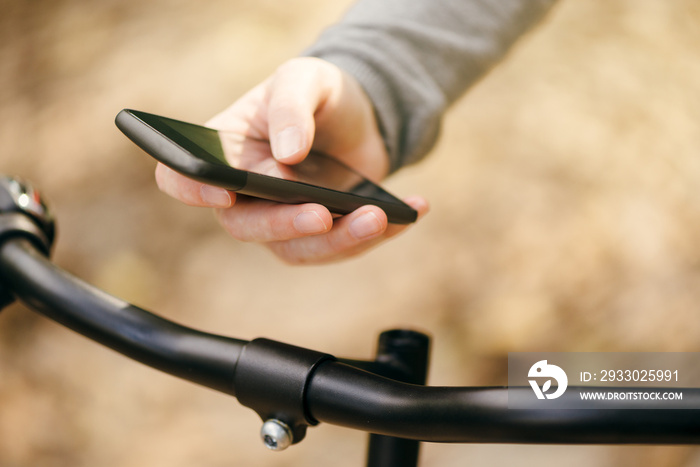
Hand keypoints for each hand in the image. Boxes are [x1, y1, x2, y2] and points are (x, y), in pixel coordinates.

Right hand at [155, 57, 427, 263]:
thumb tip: (286, 153)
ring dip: (339, 240)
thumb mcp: (306, 79)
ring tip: (379, 216)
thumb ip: (292, 106)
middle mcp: (244, 194)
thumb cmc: (318, 92)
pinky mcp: (320, 232)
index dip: (191, 190)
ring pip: (298, 248)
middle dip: (287, 224)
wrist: (359, 116)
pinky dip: (377, 233)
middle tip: (324, 214)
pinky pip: (341, 246)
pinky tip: (410, 211)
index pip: (182, 177)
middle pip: (248, 226)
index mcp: (224, 151)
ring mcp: (281, 219)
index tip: (222, 194)